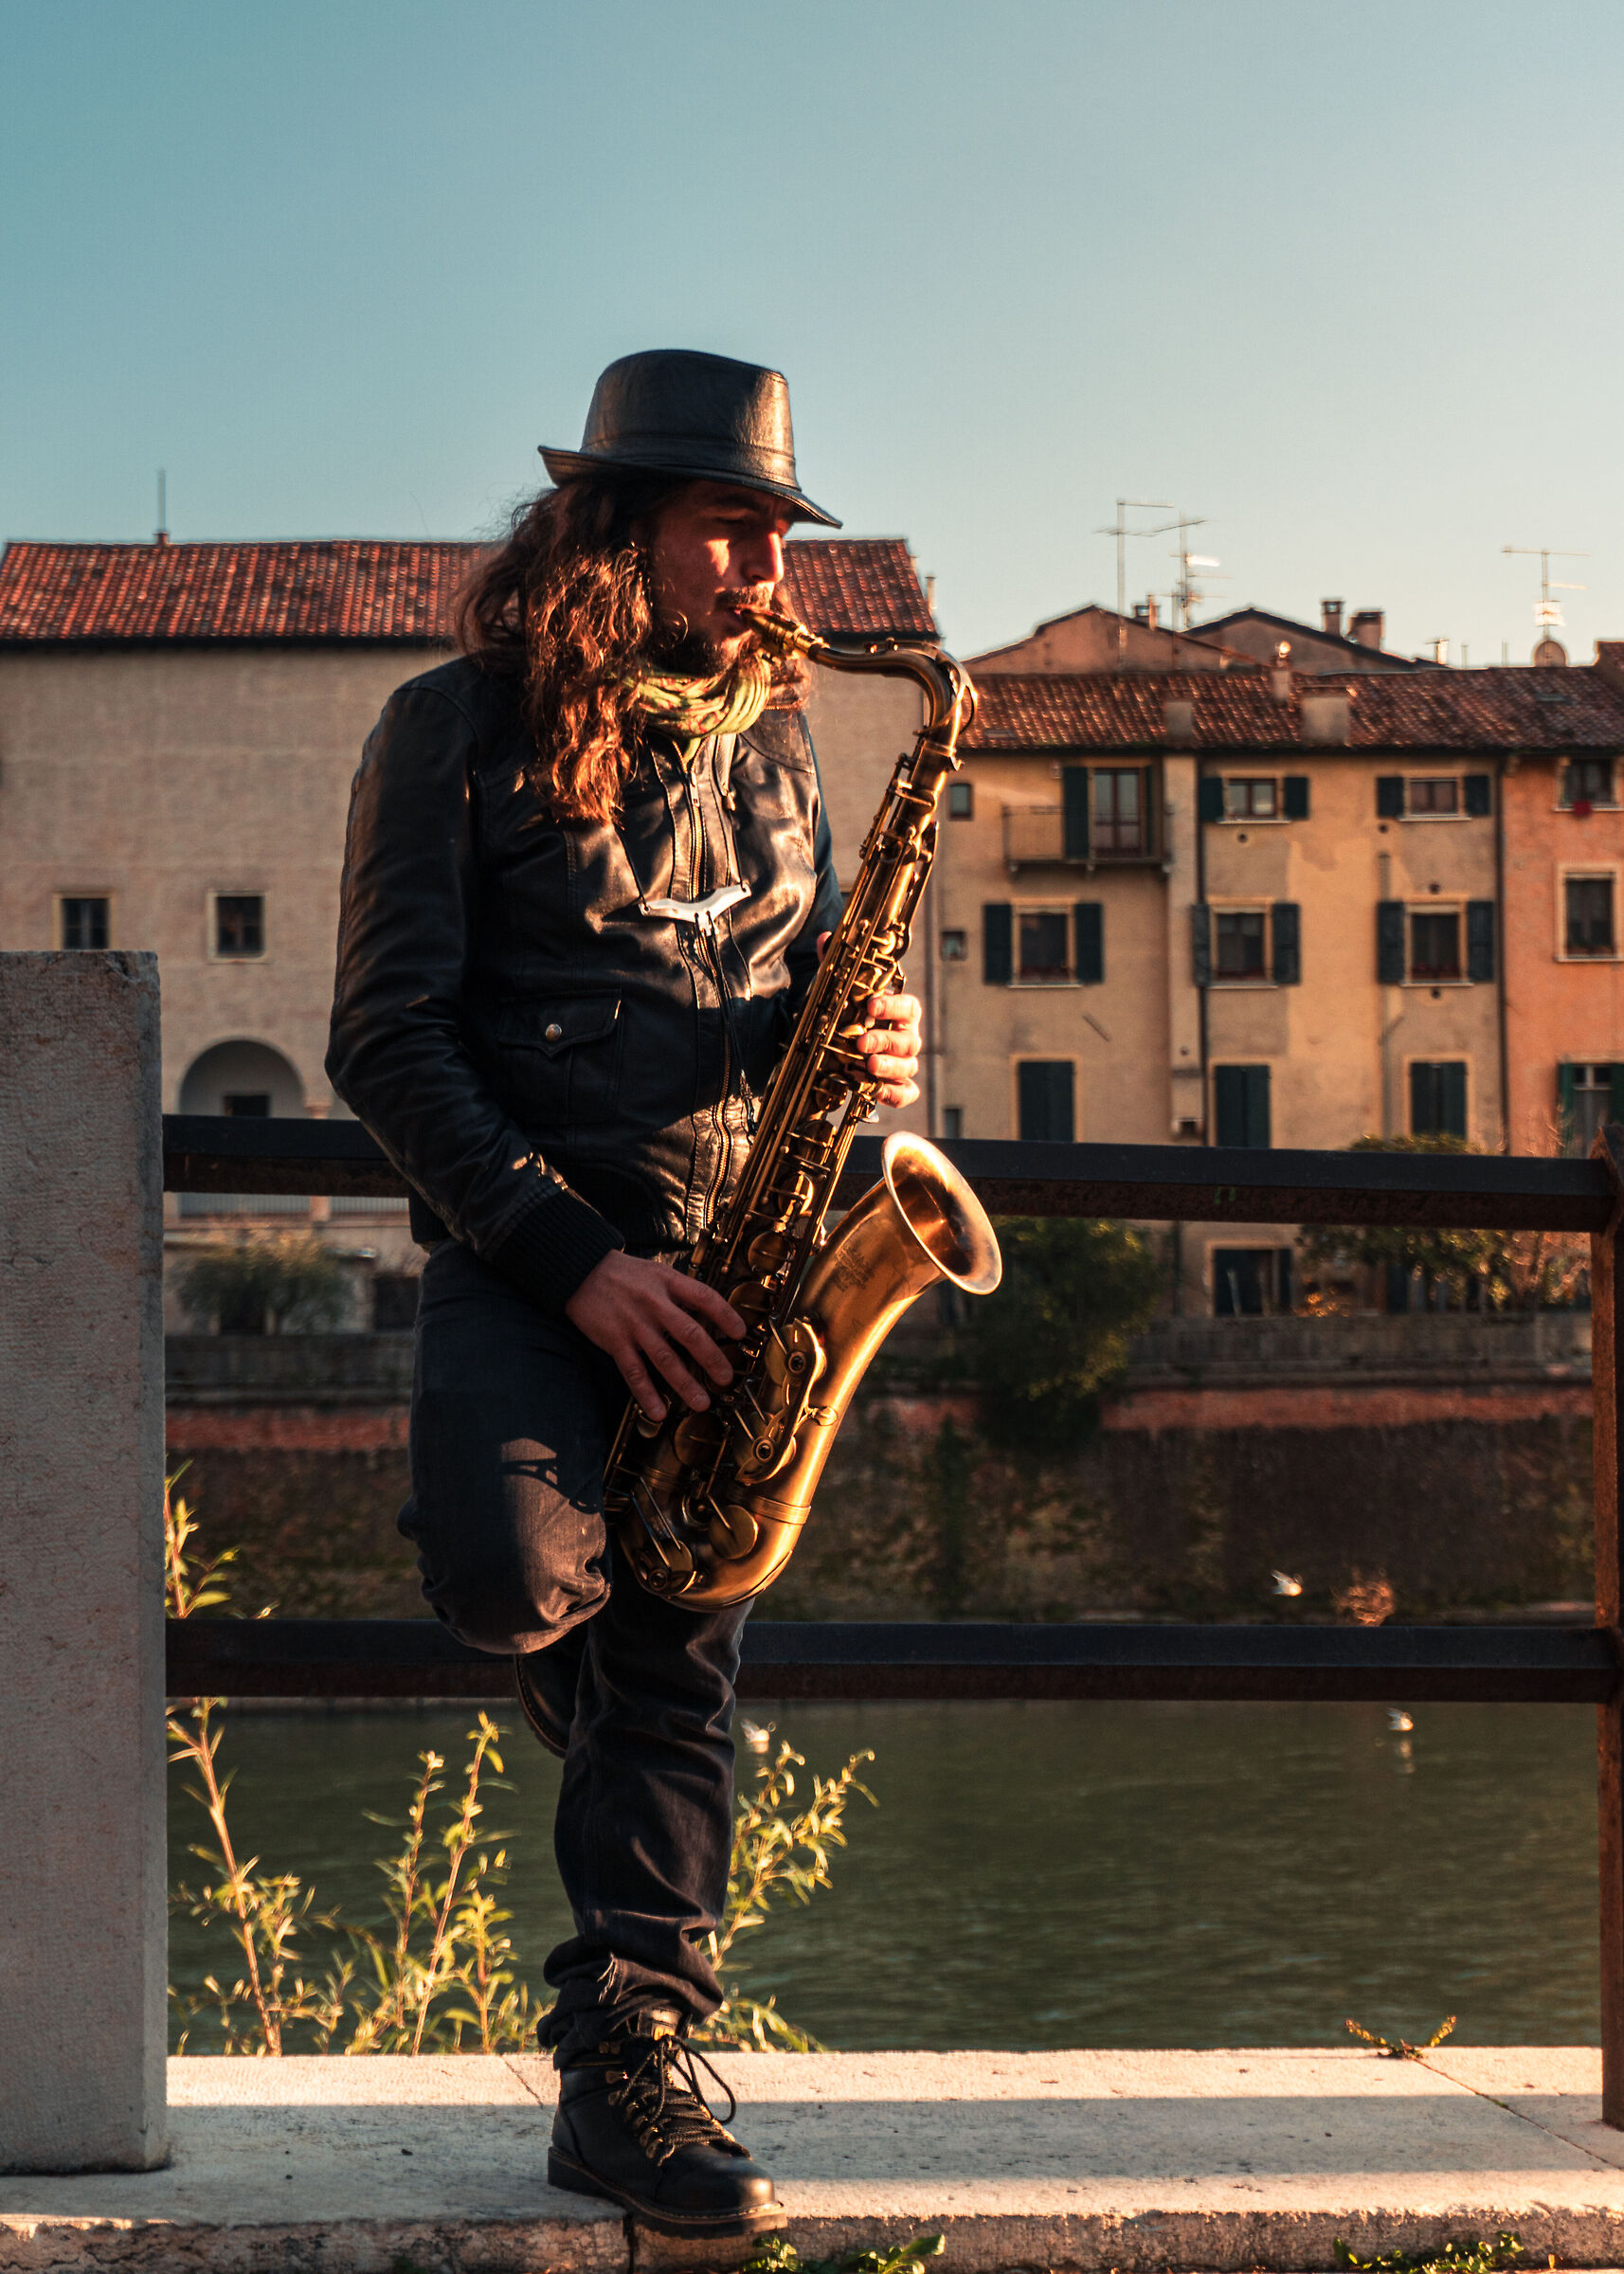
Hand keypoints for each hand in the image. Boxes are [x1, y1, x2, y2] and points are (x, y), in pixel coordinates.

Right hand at [566, 1251, 745, 1423]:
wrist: (581, 1271)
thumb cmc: (624, 1274)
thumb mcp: (657, 1272)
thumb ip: (680, 1291)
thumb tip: (709, 1313)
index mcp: (668, 1282)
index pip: (705, 1298)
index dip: (725, 1316)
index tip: (740, 1333)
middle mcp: (654, 1304)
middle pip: (690, 1334)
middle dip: (712, 1358)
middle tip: (725, 1378)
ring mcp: (634, 1325)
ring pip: (665, 1359)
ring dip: (685, 1384)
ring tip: (701, 1402)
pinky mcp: (615, 1341)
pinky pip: (634, 1372)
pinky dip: (647, 1394)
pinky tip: (659, 1411)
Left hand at [815, 934, 921, 1110]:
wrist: (843, 1048)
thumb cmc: (849, 1017)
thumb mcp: (839, 993)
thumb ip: (834, 966)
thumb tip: (825, 939)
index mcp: (899, 1013)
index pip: (909, 1006)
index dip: (893, 1006)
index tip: (871, 1004)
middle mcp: (906, 1037)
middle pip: (909, 1040)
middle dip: (885, 1041)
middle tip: (861, 1043)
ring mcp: (902, 1063)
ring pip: (909, 1066)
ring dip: (888, 1068)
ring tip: (865, 1067)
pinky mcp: (897, 1086)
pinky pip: (906, 1093)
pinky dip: (894, 1094)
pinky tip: (874, 1090)